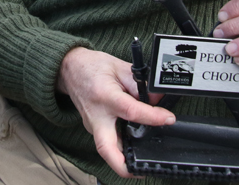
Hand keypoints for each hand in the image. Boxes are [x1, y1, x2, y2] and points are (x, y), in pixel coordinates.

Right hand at [57, 48, 173, 177]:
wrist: (70, 69)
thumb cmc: (92, 67)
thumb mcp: (119, 67)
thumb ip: (139, 84)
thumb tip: (157, 98)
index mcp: (104, 96)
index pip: (130, 111)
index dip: (152, 116)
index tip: (168, 119)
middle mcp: (96, 115)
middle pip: (107, 149)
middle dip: (122, 166)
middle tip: (141, 171)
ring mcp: (93, 125)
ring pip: (107, 149)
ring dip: (123, 159)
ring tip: (143, 157)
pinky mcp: (93, 129)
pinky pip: (108, 142)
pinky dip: (121, 147)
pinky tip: (134, 143)